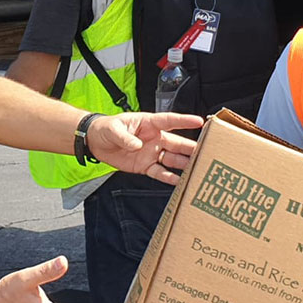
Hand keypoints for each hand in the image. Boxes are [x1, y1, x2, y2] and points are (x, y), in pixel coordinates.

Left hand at [85, 112, 204, 184]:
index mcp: (149, 124)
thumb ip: (125, 137)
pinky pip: (160, 172)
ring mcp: (151, 153)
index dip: (184, 121)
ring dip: (184, 164)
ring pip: (172, 159)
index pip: (169, 121)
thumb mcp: (113, 129)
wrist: (96, 142)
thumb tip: (137, 146)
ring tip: (197, 169)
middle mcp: (154, 138)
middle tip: (206, 152)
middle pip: (177, 143)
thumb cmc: (106, 128)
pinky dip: (169, 178)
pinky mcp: (145, 166)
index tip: (199, 122)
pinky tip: (179, 182)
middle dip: (191, 148)